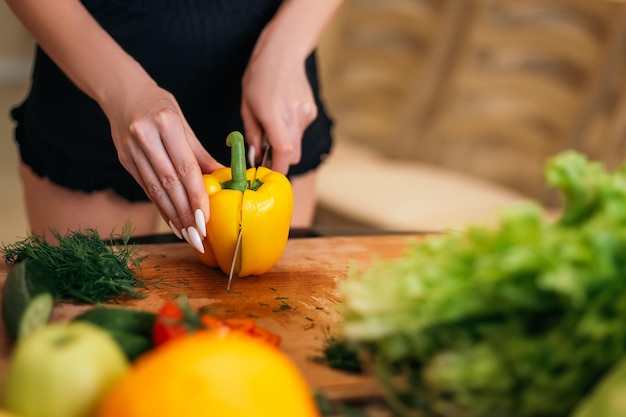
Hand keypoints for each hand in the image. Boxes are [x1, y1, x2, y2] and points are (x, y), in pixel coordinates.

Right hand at [104, 80, 222, 251]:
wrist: (122, 92)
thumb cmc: (160, 106)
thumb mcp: (183, 123)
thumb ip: (201, 154)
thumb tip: (225, 178)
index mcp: (166, 123)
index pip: (184, 167)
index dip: (196, 196)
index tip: (205, 218)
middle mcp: (145, 136)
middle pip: (169, 183)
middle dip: (185, 213)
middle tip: (199, 235)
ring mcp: (131, 149)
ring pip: (155, 189)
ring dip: (173, 216)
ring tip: (187, 234)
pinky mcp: (124, 160)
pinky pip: (146, 188)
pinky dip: (161, 207)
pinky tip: (172, 222)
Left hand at [240, 40, 317, 173]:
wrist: (283, 53)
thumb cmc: (259, 78)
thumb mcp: (247, 106)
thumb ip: (252, 134)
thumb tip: (256, 157)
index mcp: (274, 115)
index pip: (283, 152)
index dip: (277, 168)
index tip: (267, 174)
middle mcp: (293, 117)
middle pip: (293, 156)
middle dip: (281, 160)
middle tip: (267, 152)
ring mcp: (306, 115)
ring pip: (297, 143)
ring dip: (286, 141)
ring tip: (275, 120)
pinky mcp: (312, 112)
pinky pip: (301, 131)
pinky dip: (292, 129)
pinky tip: (285, 111)